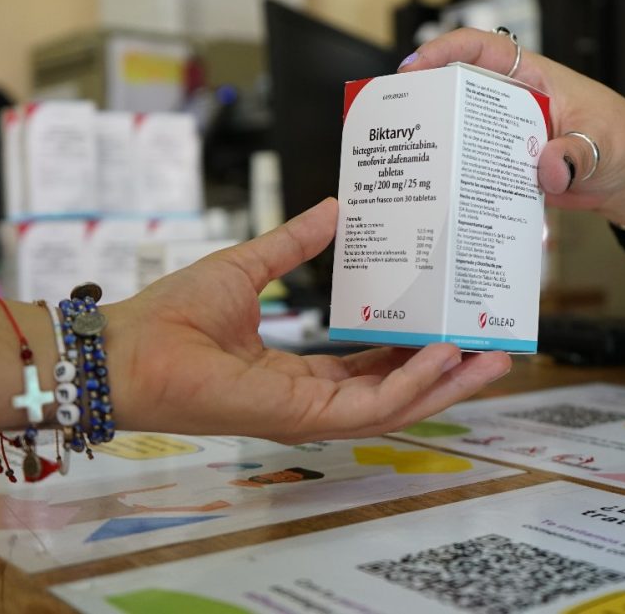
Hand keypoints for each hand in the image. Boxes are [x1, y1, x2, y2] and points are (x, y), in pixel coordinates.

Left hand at [106, 198, 510, 442]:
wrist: (128, 347)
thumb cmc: (175, 314)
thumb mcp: (250, 267)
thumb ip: (295, 244)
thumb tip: (335, 208)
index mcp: (300, 371)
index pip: (372, 368)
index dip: (416, 348)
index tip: (453, 324)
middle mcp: (312, 398)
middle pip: (397, 391)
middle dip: (449, 372)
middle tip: (495, 346)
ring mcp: (311, 413)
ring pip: (398, 407)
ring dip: (447, 383)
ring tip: (492, 356)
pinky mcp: (303, 417)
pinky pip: (374, 406)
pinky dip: (414, 383)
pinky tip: (444, 354)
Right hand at [399, 28, 624, 239]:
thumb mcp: (608, 143)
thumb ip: (578, 153)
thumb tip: (550, 170)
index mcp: (535, 79)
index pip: (484, 50)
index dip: (446, 50)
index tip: (414, 66)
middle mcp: (515, 105)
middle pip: (459, 92)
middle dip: (426, 102)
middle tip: (395, 122)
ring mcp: (509, 139)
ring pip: (463, 136)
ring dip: (439, 148)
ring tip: (407, 166)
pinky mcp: (510, 169)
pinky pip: (478, 172)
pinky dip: (461, 184)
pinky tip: (440, 199)